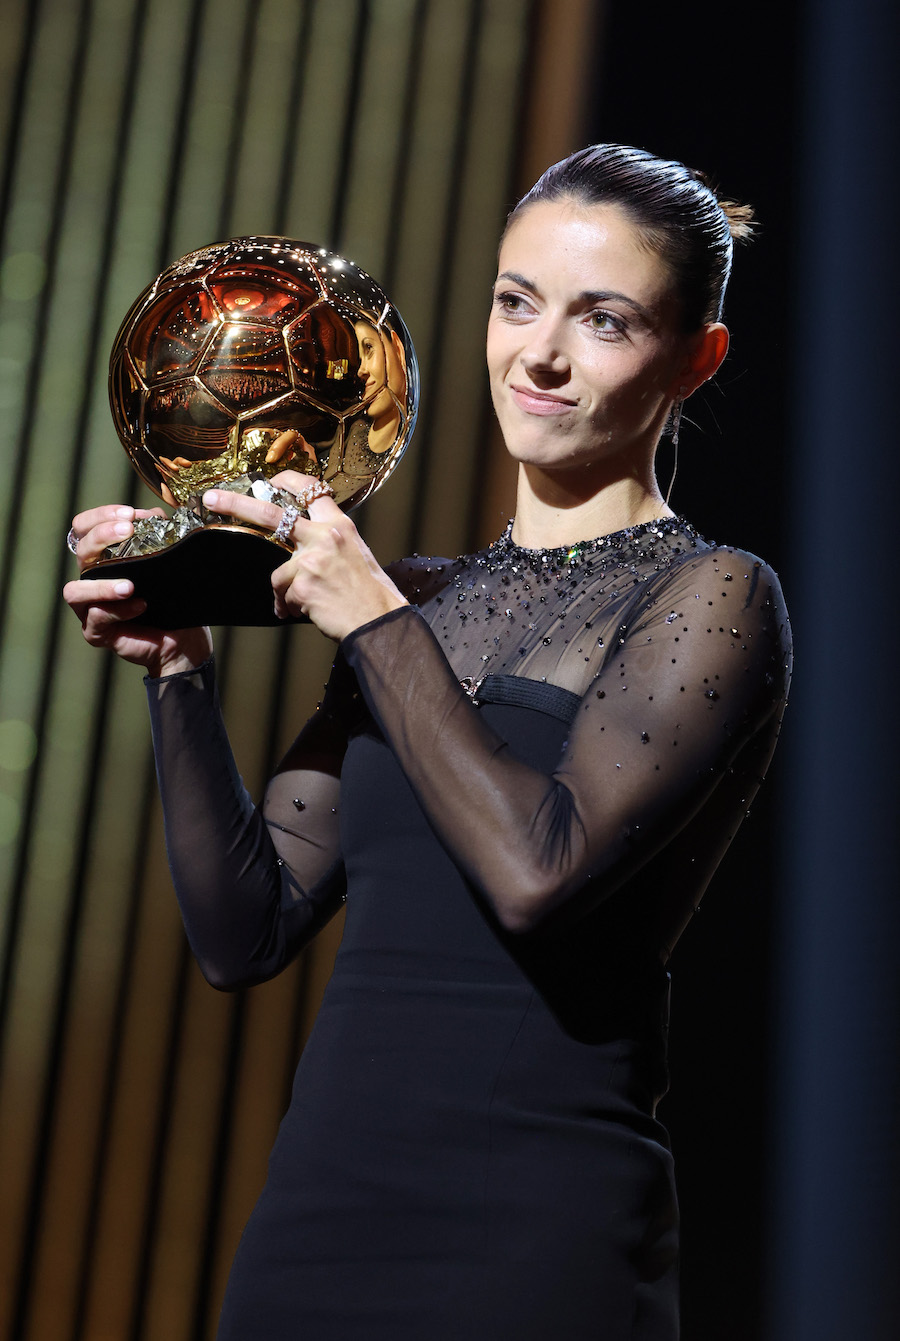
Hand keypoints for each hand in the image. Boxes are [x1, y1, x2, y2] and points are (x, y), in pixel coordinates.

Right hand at [63, 504, 212, 675]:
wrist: (184, 639)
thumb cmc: (171, 598)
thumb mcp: (166, 561)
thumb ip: (157, 535)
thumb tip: (153, 515)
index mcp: (101, 558)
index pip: (83, 528)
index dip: (100, 516)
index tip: (129, 513)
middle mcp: (90, 580)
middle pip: (79, 551)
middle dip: (101, 536)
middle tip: (128, 531)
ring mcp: (89, 608)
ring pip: (74, 591)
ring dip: (101, 585)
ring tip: (129, 585)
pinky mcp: (96, 632)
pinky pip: (97, 618)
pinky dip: (118, 611)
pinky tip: (140, 604)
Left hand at [202, 471, 407, 640]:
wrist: (379, 622)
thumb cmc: (370, 593)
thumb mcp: (356, 554)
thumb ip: (329, 542)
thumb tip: (300, 542)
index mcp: (340, 525)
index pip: (310, 489)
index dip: (286, 481)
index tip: (268, 480)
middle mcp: (325, 537)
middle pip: (271, 512)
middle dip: (236, 503)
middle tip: (212, 498)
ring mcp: (312, 560)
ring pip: (278, 573)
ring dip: (287, 591)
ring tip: (308, 603)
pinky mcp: (302, 585)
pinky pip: (283, 595)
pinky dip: (290, 606)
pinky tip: (309, 611)